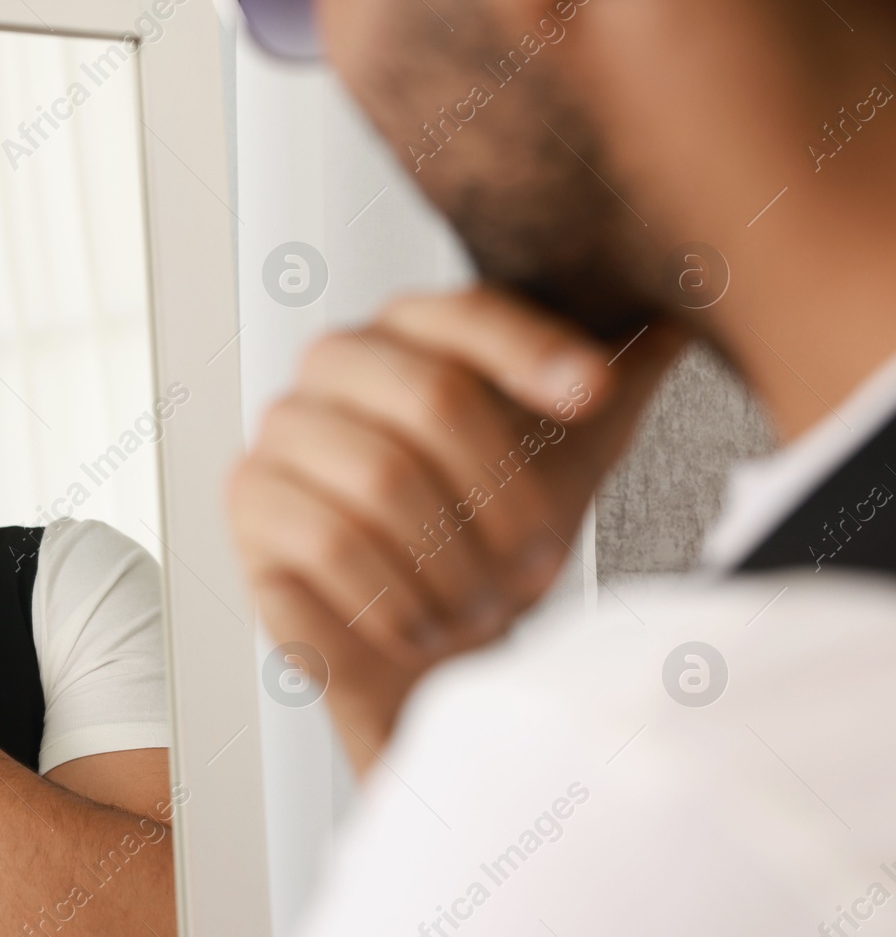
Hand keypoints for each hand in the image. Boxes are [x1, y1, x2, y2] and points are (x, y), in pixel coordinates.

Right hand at [225, 286, 685, 768]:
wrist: (424, 638)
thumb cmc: (490, 536)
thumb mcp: (572, 451)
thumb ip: (618, 373)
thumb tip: (687, 299)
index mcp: (404, 332)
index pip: (466, 314)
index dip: (533, 349)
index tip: (592, 395)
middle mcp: (330, 366)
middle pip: (431, 395)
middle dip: (503, 497)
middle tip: (537, 566)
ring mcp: (280, 433)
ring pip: (381, 479)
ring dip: (452, 561)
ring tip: (480, 607)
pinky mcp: (249, 505)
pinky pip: (328, 542)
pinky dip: (394, 595)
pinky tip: (420, 623)